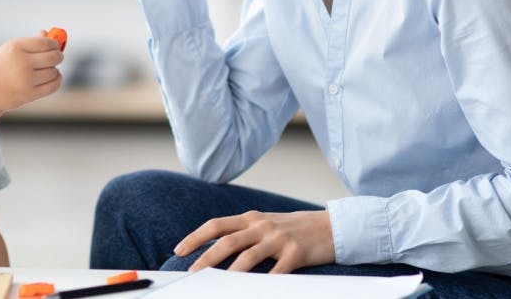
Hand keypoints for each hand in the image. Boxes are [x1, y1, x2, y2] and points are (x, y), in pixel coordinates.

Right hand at [0, 37, 62, 113]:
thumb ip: (29, 43)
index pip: (46, 43)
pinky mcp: (29, 94)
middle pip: (54, 56)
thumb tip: (48, 33)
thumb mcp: (8, 51)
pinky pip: (53, 85)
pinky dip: (56, 80)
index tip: (55, 46)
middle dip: (58, 56)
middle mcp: (22, 62)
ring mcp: (26, 79)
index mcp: (16, 47)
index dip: (54, 44)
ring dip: (54, 70)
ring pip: (54, 71)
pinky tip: (51, 78)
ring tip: (45, 70)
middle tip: (56, 57)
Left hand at [175, 210, 335, 273]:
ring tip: (217, 287)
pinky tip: (253, 292)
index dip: (196, 237)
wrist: (331, 227)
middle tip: (192, 273)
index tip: (179, 250)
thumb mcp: (266, 224)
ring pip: (248, 257)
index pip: (216, 225)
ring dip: (230, 274)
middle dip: (206, 259)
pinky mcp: (296, 253)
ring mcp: (279, 239)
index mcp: (252, 218)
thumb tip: (214, 249)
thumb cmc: (294, 229)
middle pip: (227, 242)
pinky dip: (264, 284)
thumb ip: (243, 233)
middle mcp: (262, 226)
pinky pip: (276, 272)